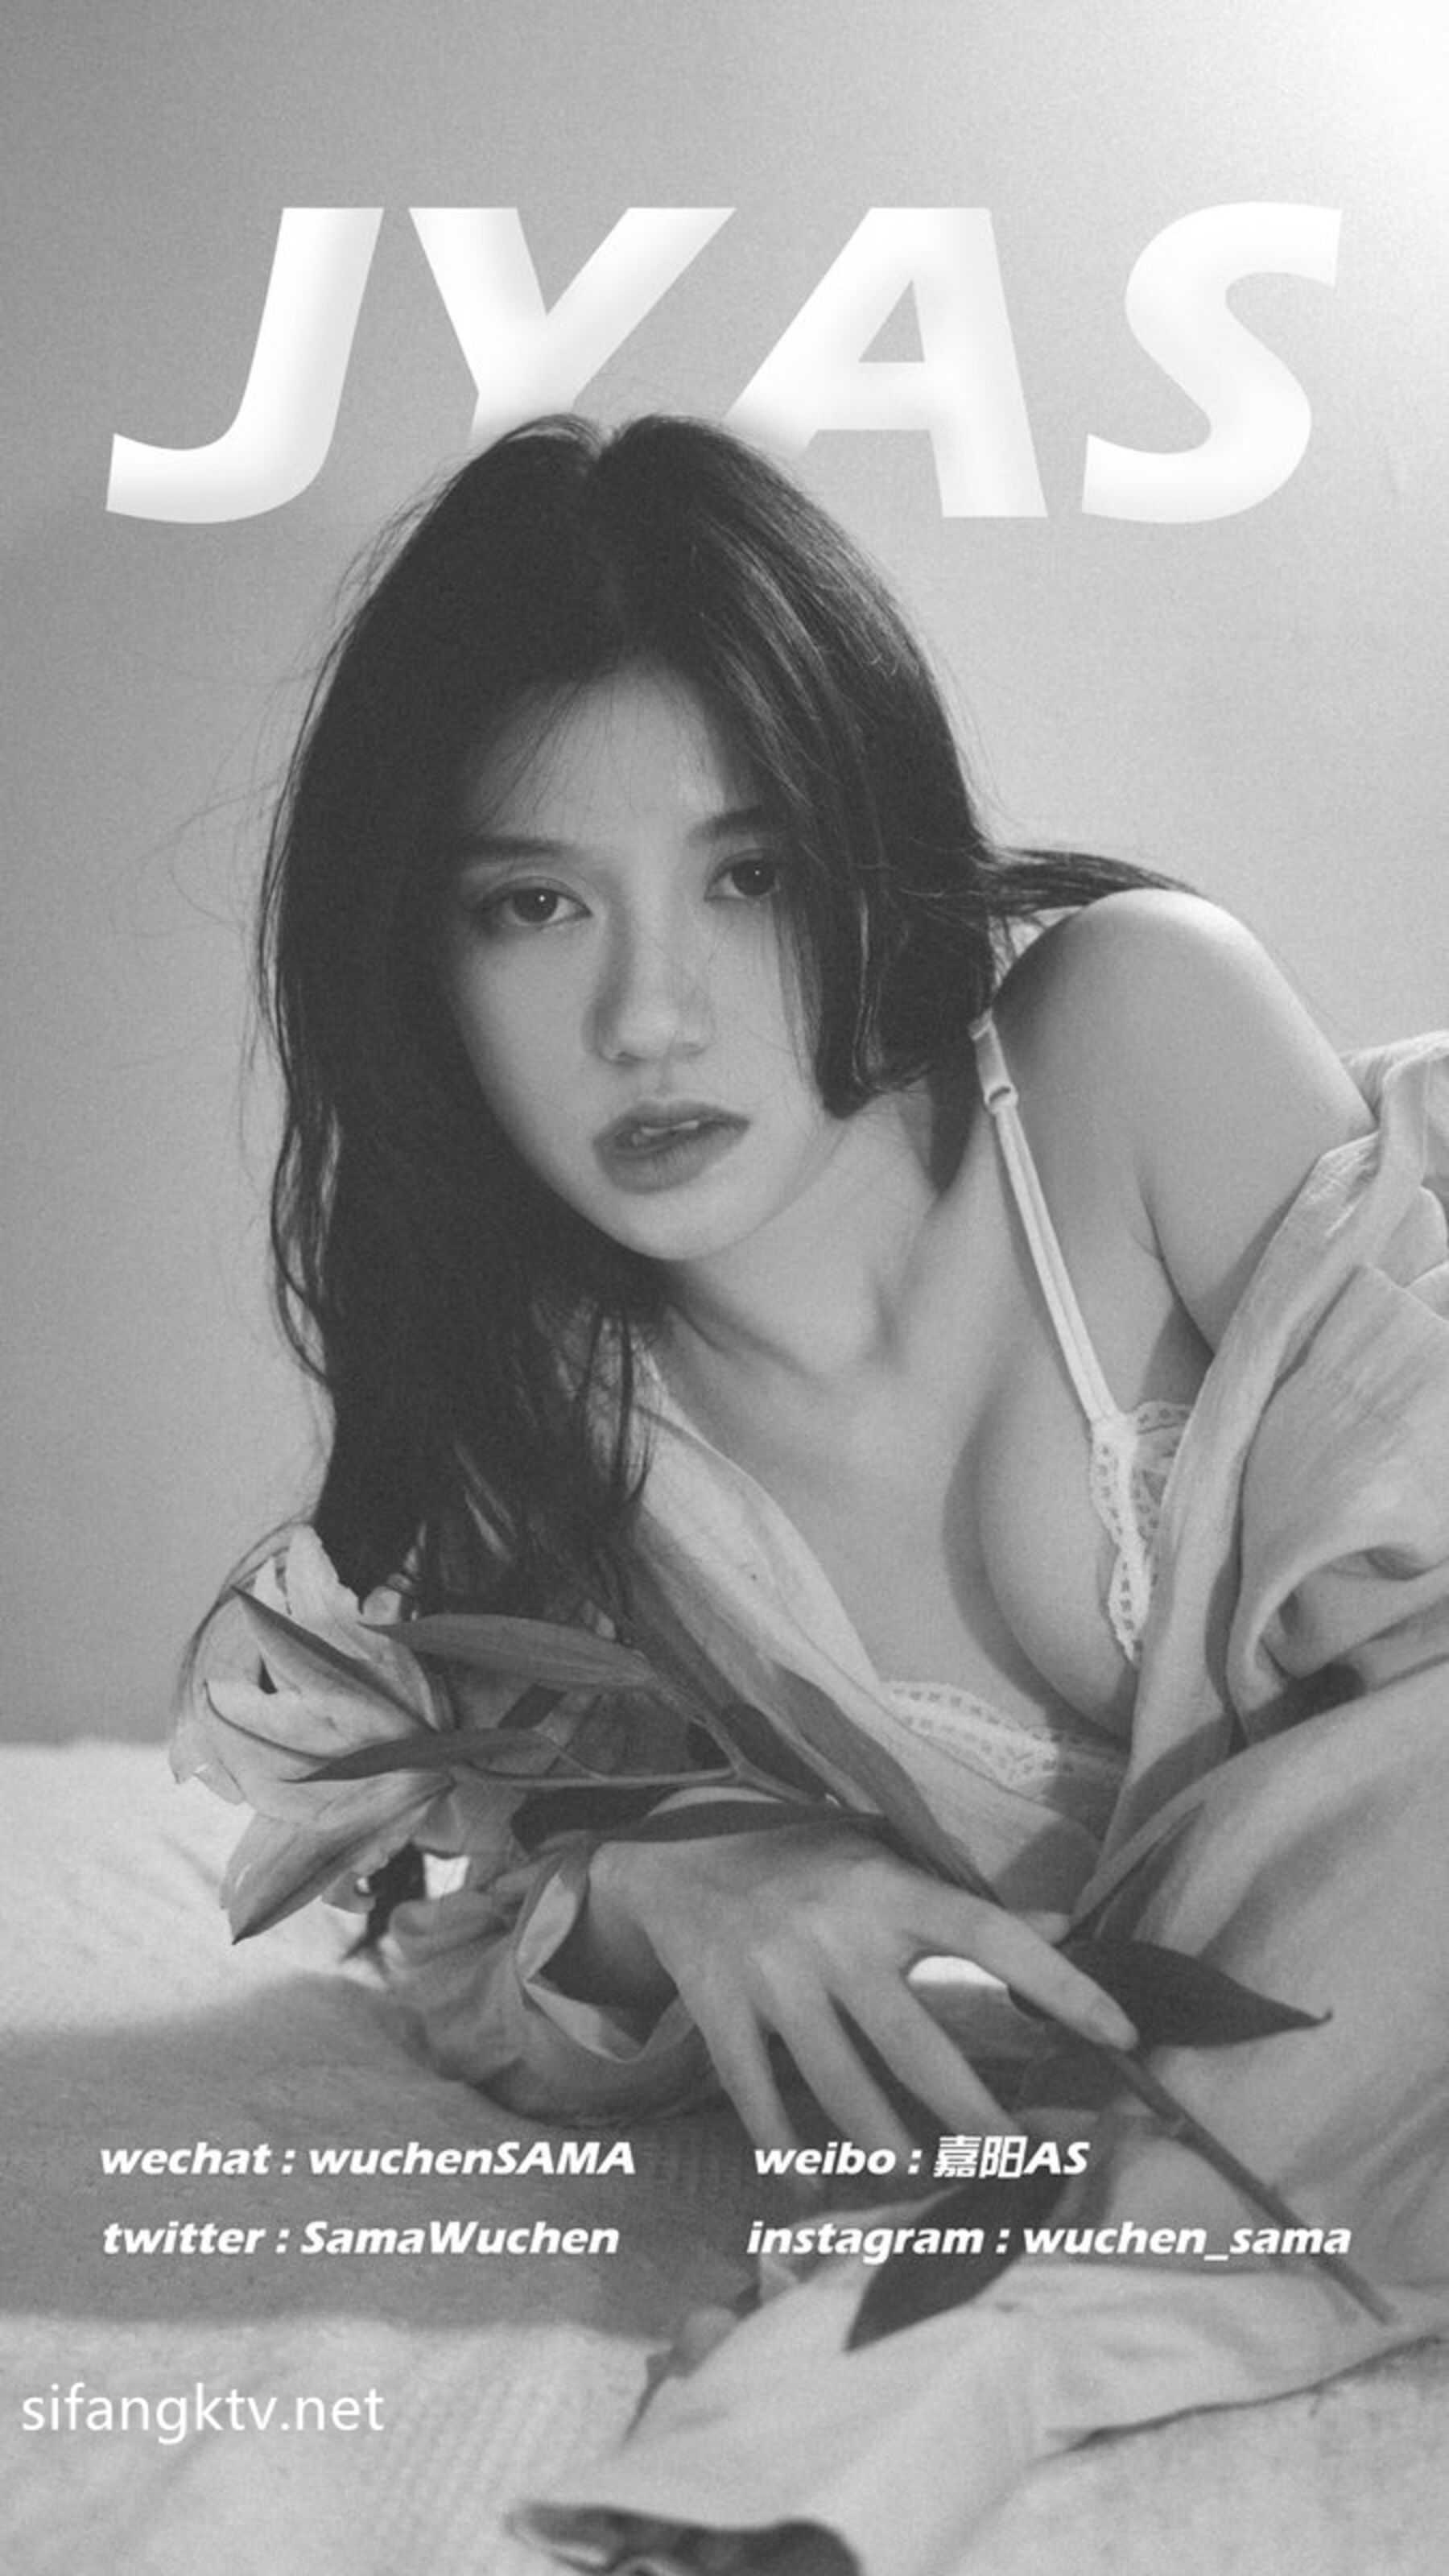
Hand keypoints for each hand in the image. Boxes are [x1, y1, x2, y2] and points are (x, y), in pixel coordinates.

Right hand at [584, 1822, 1135, 2158]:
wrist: (676, 1859)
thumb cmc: (803, 1865)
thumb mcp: (884, 1863)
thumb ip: (966, 1904)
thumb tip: (1060, 1928)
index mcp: (889, 1890)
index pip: (991, 1936)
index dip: (1060, 1984)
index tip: (1122, 2035)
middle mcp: (835, 1936)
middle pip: (917, 2044)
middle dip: (974, 2117)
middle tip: (1021, 2164)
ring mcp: (774, 1978)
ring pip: (840, 2088)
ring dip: (887, 2150)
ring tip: (923, 2183)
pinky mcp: (719, 2012)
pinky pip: (758, 2100)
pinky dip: (785, 2154)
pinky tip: (809, 2191)